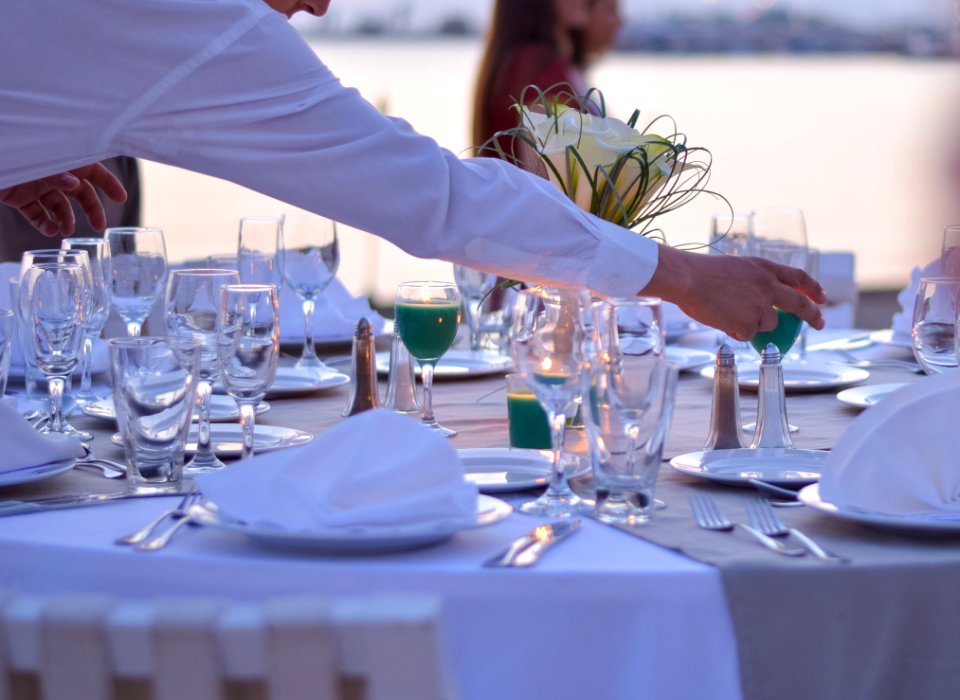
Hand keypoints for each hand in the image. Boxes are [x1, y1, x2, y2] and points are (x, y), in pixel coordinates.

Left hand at [0, 163, 127, 235]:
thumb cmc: (7, 153)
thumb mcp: (32, 161)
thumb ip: (54, 172)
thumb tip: (74, 184)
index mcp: (59, 158)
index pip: (91, 169)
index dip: (108, 183)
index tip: (121, 199)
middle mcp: (50, 171)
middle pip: (79, 191)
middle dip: (91, 209)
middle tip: (98, 227)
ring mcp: (34, 184)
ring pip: (59, 204)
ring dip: (66, 219)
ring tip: (66, 231)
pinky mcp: (19, 197)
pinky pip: (37, 213)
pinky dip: (45, 223)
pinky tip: (49, 231)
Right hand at [644, 246, 826, 339]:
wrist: (688, 279)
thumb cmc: (703, 272)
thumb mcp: (737, 268)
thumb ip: (755, 282)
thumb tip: (761, 304)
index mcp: (765, 268)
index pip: (798, 278)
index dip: (812, 288)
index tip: (821, 298)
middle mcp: (768, 286)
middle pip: (799, 304)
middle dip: (813, 315)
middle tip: (820, 323)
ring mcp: (760, 306)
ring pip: (768, 324)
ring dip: (753, 323)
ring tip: (728, 312)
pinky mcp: (749, 323)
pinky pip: (748, 334)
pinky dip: (736, 330)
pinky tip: (721, 319)